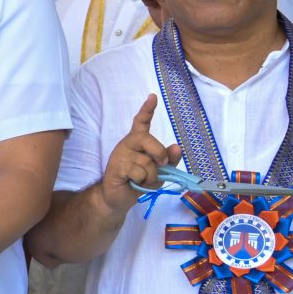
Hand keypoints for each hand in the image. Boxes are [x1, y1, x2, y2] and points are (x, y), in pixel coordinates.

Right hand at [101, 95, 179, 211]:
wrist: (119, 197)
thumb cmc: (140, 181)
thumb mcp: (160, 170)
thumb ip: (169, 159)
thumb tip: (176, 146)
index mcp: (138, 141)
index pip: (141, 121)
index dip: (147, 109)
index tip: (153, 97)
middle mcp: (128, 144)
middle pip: (148, 139)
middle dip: (159, 154)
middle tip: (161, 164)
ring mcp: (120, 154)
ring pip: (146, 162)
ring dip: (151, 176)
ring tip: (142, 181)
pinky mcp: (116, 167)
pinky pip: (139, 172)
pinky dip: (142, 182)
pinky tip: (133, 182)